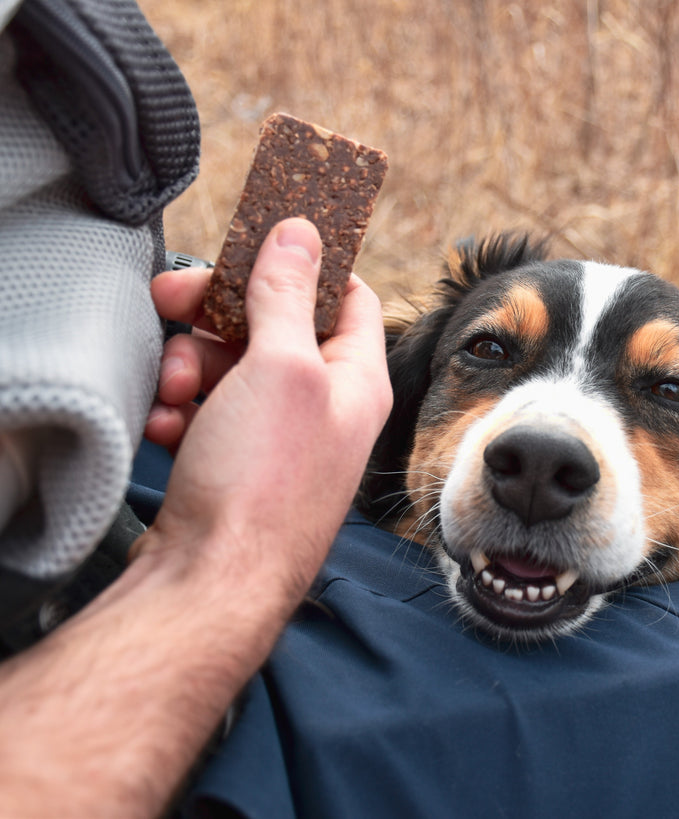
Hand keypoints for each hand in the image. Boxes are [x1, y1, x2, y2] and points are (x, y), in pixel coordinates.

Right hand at [138, 218, 391, 599]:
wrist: (212, 583)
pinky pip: (208, 411)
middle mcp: (327, 407)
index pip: (350, 296)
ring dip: (192, 365)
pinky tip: (167, 427)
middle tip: (175, 301)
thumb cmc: (263, 481)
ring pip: (232, 366)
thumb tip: (301, 233)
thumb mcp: (282, 369)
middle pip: (277, 326)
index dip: (307, 264)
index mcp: (358, 380)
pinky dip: (183, 409)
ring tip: (174, 390)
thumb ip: (288, 295)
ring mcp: (281, 438)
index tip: (257, 245)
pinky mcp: (238, 464)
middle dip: (221, 313)